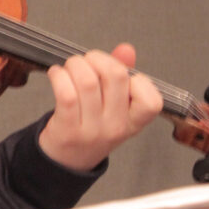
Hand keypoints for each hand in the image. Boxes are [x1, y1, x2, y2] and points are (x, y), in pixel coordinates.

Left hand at [37, 43, 162, 171]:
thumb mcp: (114, 107)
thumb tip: (127, 49)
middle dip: (97, 58)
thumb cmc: (92, 127)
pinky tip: (56, 74)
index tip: (120, 74)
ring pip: (87, 82)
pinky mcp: (67, 128)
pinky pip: (66, 94)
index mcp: (133, 121)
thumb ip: (122, 76)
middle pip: (116, 77)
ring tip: (69, 67)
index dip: (136, 79)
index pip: (151, 100)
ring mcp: (92, 129)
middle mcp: (116, 126)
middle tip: (87, 61)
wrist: (67, 160)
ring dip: (75, 64)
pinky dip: (59, 76)